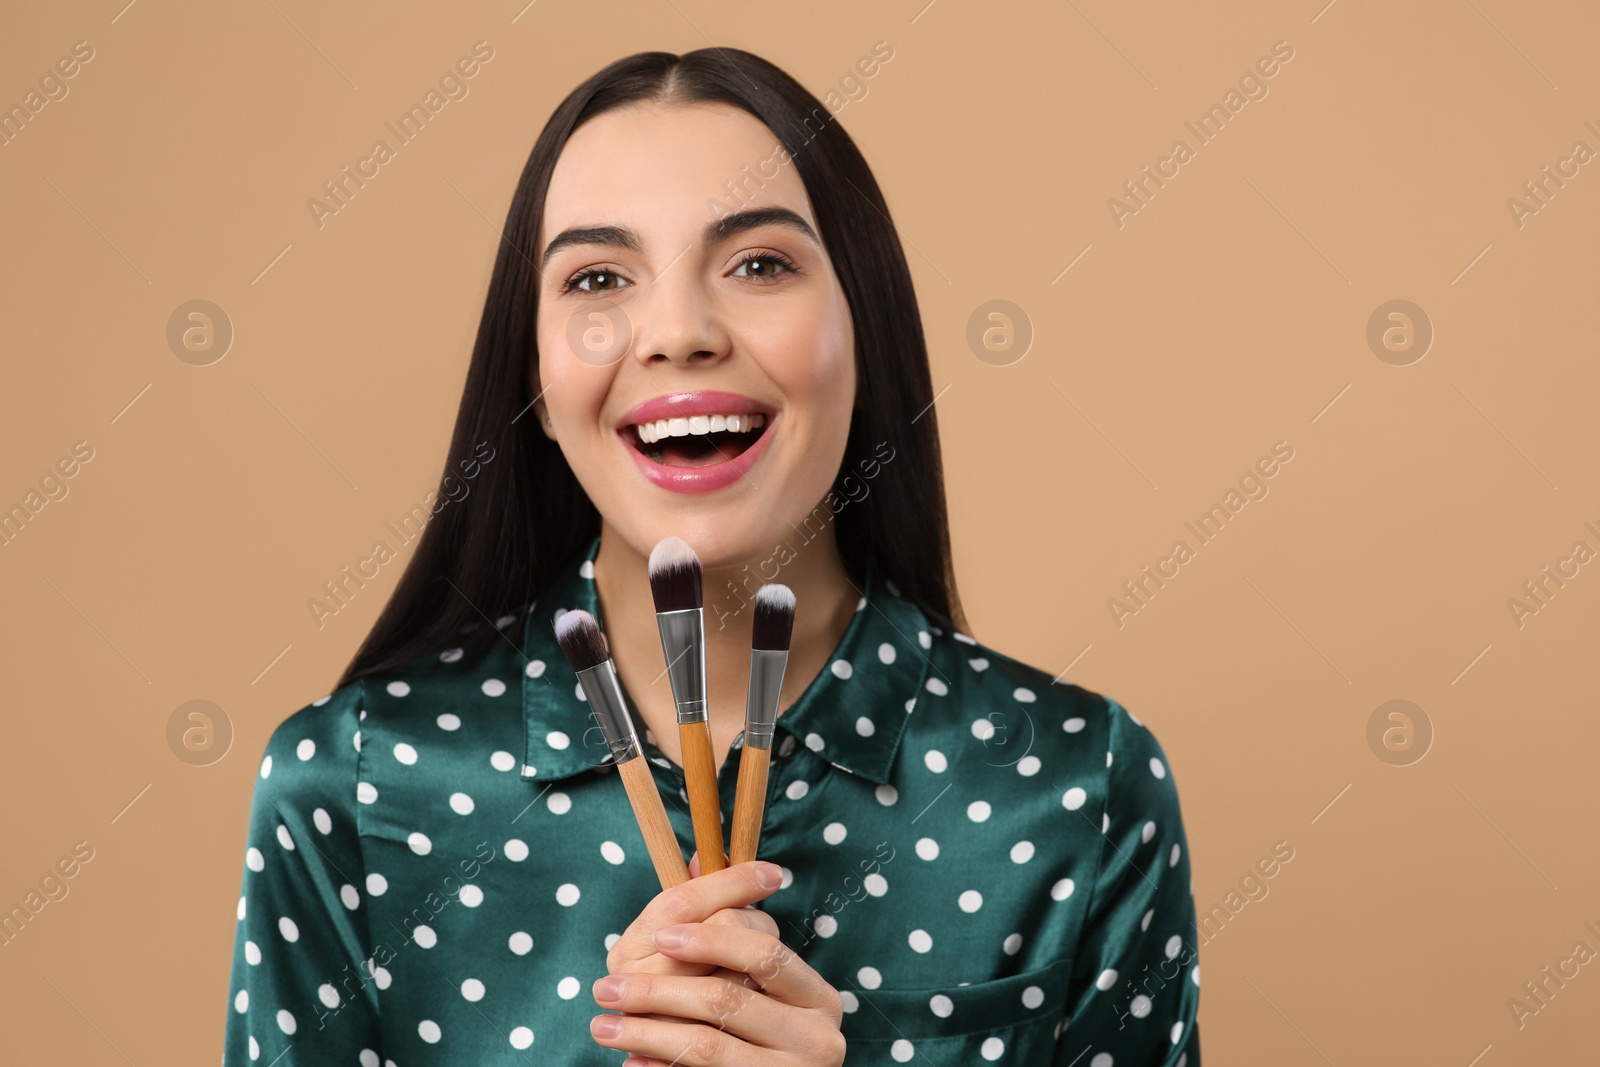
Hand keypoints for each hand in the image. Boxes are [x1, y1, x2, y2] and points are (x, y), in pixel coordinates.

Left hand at [593, 856, 844, 1064]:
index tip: (661, 936)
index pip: (763, 951)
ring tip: (601, 1025)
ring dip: (644, 1031)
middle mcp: (818, 1038)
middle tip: (607, 988)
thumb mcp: (764, 988)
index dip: (710, 938)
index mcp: (818, 997)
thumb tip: (697, 860)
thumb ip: (732, 927)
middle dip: (657, 990)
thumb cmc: (770, 1036)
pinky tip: (630, 1061)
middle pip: (726, 996)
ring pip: (704, 1043)